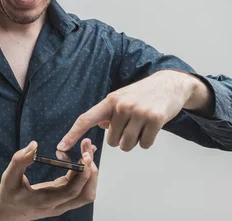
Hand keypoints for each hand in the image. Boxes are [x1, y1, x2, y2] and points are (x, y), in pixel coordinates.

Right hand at [0, 138, 98, 220]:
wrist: (7, 213)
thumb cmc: (8, 195)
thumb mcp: (9, 177)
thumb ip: (20, 160)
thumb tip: (34, 145)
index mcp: (46, 201)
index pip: (72, 191)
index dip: (83, 175)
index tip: (86, 156)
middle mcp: (58, 205)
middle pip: (86, 194)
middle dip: (92, 171)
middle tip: (88, 149)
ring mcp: (62, 203)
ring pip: (86, 193)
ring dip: (90, 173)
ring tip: (87, 151)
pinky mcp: (62, 197)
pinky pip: (79, 187)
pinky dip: (83, 172)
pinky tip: (81, 156)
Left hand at [58, 70, 206, 151]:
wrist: (170, 84)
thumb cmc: (143, 93)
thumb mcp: (122, 97)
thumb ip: (108, 113)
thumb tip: (99, 126)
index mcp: (110, 101)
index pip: (86, 119)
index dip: (72, 134)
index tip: (61, 147)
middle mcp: (121, 106)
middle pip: (112, 141)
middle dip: (121, 138)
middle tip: (132, 124)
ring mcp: (138, 112)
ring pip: (126, 145)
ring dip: (134, 141)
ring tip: (142, 125)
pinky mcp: (154, 120)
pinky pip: (144, 144)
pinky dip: (147, 141)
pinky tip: (152, 127)